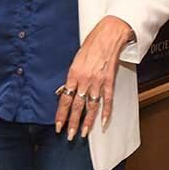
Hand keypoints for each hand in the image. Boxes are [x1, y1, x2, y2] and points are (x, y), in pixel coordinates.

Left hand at [56, 16, 133, 140]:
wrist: (109, 34)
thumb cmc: (92, 43)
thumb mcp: (76, 59)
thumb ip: (72, 76)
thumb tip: (67, 90)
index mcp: (73, 74)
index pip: (65, 99)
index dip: (61, 114)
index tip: (58, 125)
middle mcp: (85, 80)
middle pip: (77, 106)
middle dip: (73, 122)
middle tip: (70, 135)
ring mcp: (98, 81)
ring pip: (91, 106)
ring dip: (87, 121)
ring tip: (84, 133)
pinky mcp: (110, 80)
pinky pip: (107, 99)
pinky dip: (106, 112)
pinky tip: (103, 122)